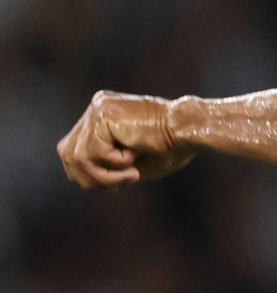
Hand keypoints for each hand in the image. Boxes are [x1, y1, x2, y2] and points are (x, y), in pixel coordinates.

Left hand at [57, 91, 200, 189]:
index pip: (74, 149)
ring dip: (105, 176)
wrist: (191, 129)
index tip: (114, 187)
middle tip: (119, 186)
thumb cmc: (173, 146)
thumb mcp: (130, 162)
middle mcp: (97, 106)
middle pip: (68, 153)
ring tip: (132, 176)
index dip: (87, 175)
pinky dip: (114, 164)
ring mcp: (98, 108)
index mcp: (103, 113)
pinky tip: (135, 156)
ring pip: (78, 157)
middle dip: (90, 178)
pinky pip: (93, 152)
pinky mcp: (103, 114)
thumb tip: (81, 181)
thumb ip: (105, 165)